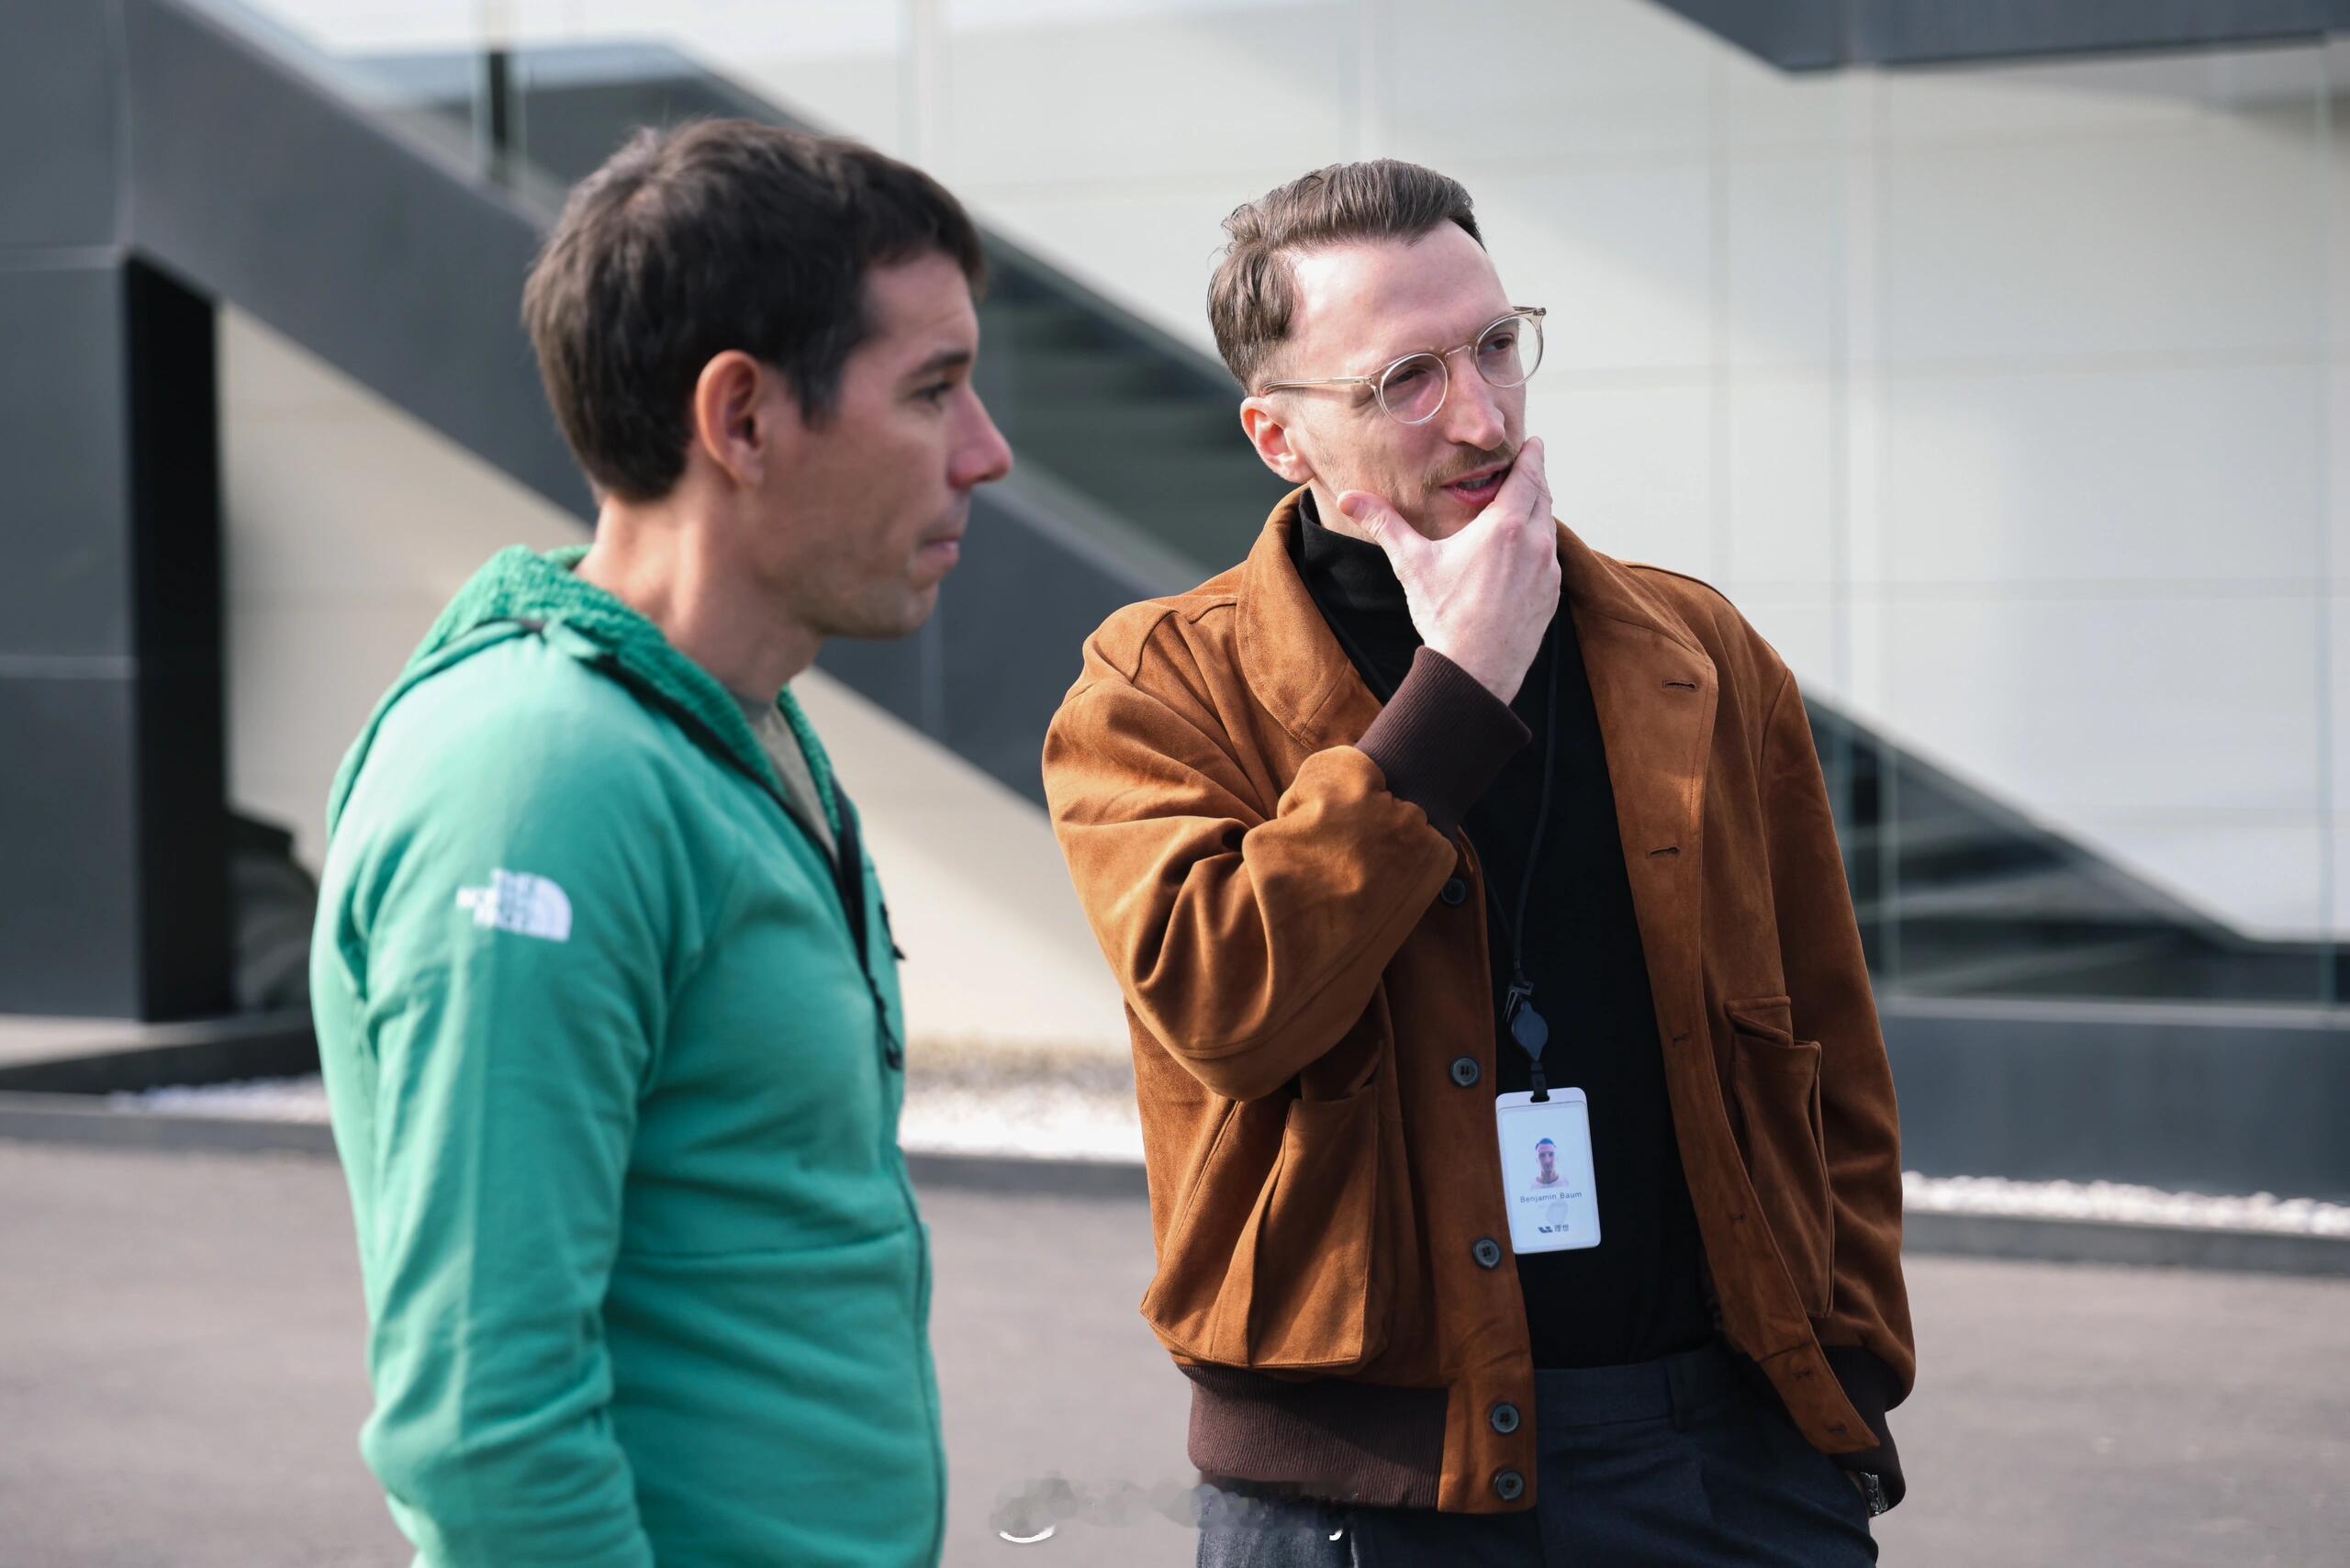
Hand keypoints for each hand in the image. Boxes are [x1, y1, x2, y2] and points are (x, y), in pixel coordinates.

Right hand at [1329, 439, 1560, 703]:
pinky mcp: (1551, 594)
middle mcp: (1535, 542)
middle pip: (1543, 496)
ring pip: (1549, 526)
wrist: (1475, 671)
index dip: (1532, 455)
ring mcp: (1548, 570)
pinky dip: (1539, 544)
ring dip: (1538, 512)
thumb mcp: (1412, 564)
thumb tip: (1349, 498)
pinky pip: (1550, 557)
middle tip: (1528, 467)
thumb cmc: (1443, 616)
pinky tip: (1521, 552)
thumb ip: (1385, 524)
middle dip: (1535, 479)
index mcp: (1504, 526)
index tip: (1534, 442)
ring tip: (1522, 507)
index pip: (1528, 475)